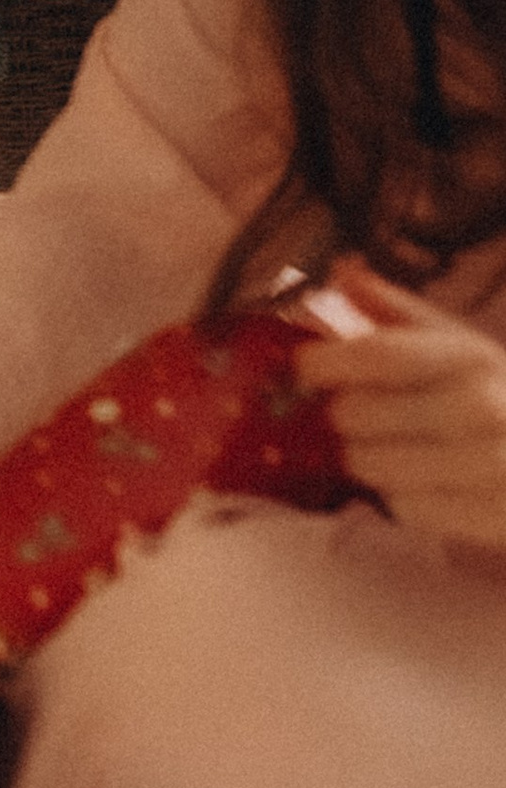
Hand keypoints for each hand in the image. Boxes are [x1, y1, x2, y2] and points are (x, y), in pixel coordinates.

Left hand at [295, 259, 505, 550]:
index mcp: (468, 356)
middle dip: (342, 416)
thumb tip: (342, 270)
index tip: (302, 367)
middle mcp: (481, 408)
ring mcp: (488, 467)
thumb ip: (395, 310)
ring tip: (392, 447)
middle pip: (358, 415)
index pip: (380, 356)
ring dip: (366, 458)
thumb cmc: (492, 393)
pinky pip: (404, 509)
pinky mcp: (489, 517)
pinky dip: (401, 498)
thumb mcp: (457, 344)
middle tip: (355, 416)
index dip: (325, 361)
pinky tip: (425, 481)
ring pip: (371, 466)